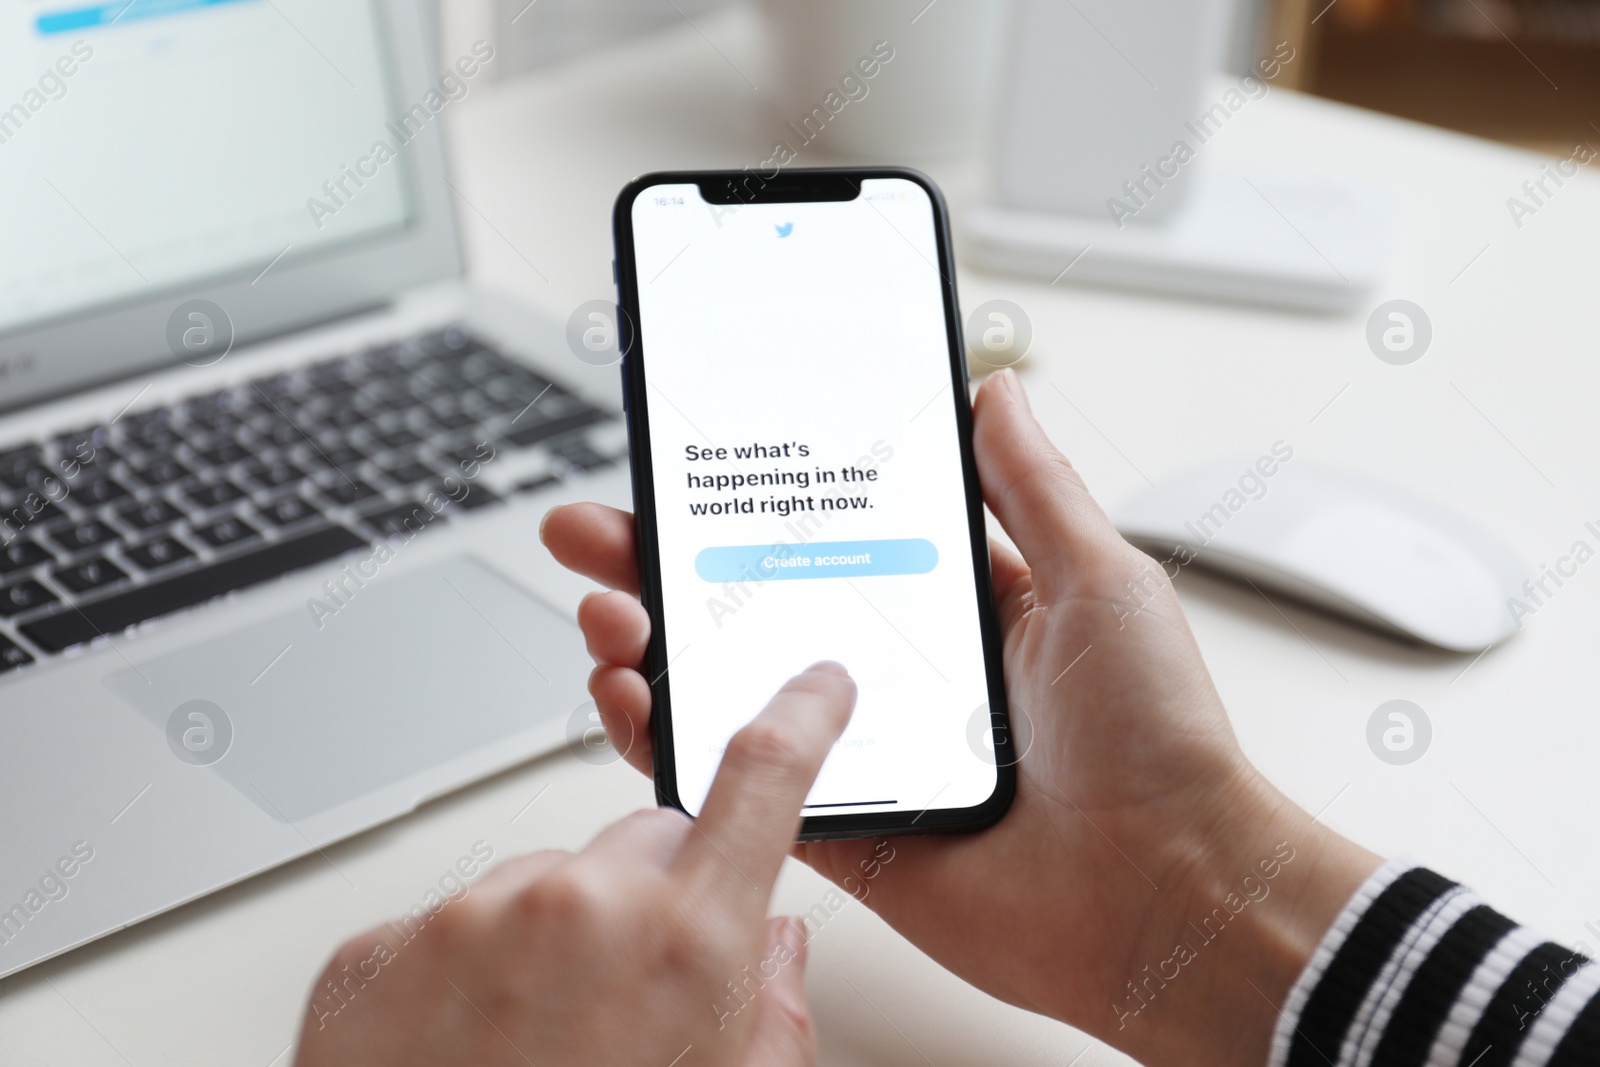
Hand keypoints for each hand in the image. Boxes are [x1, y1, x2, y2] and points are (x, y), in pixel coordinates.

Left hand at [294, 663, 857, 1066]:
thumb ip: (776, 1017)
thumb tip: (777, 951)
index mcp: (686, 943)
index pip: (764, 779)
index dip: (801, 718)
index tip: (814, 687)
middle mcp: (576, 908)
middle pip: (642, 843)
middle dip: (651, 897)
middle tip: (629, 998)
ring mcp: (466, 922)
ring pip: (539, 886)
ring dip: (548, 942)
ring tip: (533, 1045)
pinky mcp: (378, 951)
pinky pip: (446, 928)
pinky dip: (463, 975)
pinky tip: (467, 1051)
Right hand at [542, 368, 1381, 1066]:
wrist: (1171, 895)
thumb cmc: (1159, 742)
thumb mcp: (1102, 578)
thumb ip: (1032, 484)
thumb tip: (996, 388)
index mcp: (953, 607)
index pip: (825, 535)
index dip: (749, 500)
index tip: (686, 461)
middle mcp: (896, 673)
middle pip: (752, 603)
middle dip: (660, 561)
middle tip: (594, 528)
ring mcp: (861, 749)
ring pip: (728, 688)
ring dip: (649, 645)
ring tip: (602, 609)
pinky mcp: (842, 825)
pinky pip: (738, 780)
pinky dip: (670, 745)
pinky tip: (630, 702)